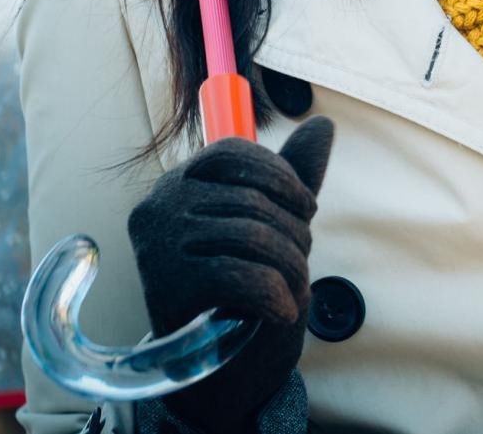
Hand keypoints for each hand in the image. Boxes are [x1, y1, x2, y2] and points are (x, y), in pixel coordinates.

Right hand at [128, 116, 335, 432]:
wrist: (218, 358)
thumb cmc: (243, 278)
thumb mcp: (272, 219)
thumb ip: (293, 174)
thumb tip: (324, 124)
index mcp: (178, 181)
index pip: (235, 153)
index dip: (283, 179)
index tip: (306, 210)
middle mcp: (158, 206)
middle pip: (251, 198)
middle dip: (294, 232)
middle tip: (302, 262)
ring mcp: (158, 246)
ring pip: (252, 236)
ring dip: (291, 267)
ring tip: (295, 289)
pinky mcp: (168, 287)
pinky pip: (241, 275)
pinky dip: (274, 294)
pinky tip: (281, 311)